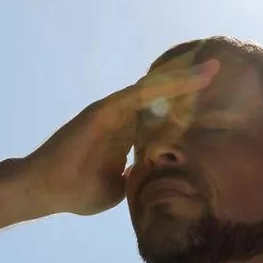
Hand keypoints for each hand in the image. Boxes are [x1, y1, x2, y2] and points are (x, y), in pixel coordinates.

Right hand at [19, 60, 219, 215]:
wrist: (45, 191)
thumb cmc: (76, 192)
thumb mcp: (118, 189)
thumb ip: (135, 179)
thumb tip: (153, 182)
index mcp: (125, 136)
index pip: (161, 117)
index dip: (184, 109)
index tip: (212, 103)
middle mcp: (120, 118)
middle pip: (161, 97)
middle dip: (188, 86)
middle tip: (217, 72)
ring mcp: (112, 112)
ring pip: (153, 90)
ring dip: (182, 80)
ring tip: (210, 71)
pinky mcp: (104, 111)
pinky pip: (138, 94)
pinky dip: (163, 86)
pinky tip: (186, 81)